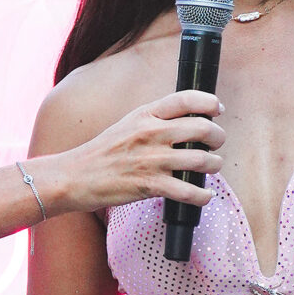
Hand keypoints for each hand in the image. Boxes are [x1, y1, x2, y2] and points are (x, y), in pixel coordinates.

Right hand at [46, 89, 223, 216]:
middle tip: (217, 144)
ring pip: (201, 160)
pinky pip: (189, 191)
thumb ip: (155, 121)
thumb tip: (188, 123)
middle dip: (218, 136)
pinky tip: (205, 195)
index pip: (186, 99)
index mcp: (145, 114)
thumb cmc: (103, 153)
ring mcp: (151, 160)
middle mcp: (151, 133)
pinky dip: (203, 195)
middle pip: (202, 128)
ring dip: (214, 165)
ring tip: (212, 167)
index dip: (209, 102)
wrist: (75, 176)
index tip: (217, 109)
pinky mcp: (150, 186)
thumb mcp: (128, 125)